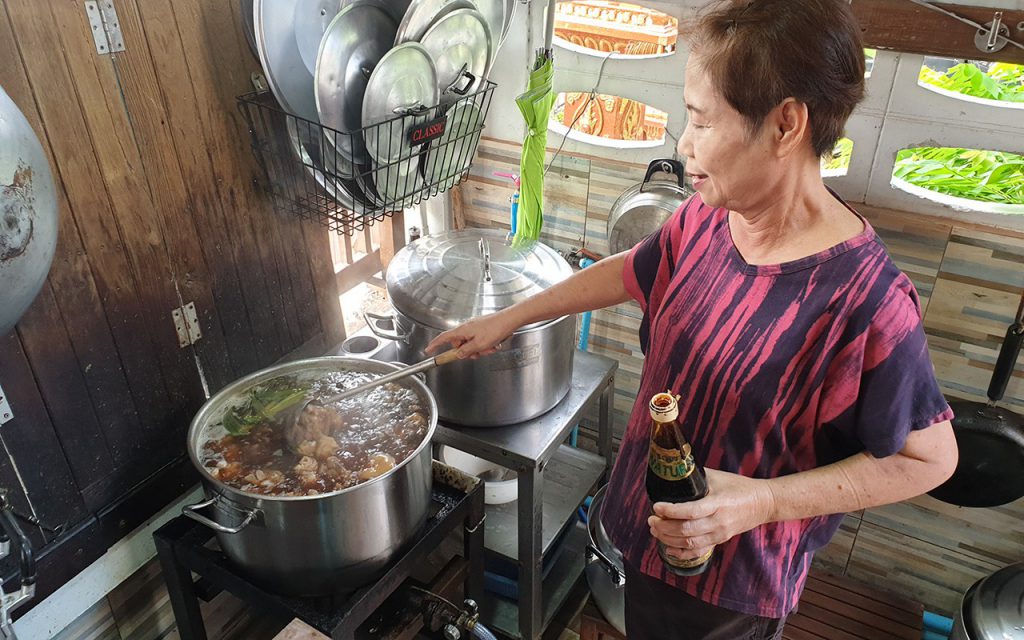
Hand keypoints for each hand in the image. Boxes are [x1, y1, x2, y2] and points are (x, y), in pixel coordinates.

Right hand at [424, 312, 517, 358]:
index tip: (428, 350)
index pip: (443, 338)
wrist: (510, 320)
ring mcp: (475, 328)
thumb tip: (458, 354)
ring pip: (471, 344)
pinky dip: (486, 345)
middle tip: (478, 354)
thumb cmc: (496, 329)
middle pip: (459, 344)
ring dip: (480, 349)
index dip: (435, 345)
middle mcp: (467, 328)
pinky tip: (495, 344)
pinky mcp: (483, 328)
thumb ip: (466, 351)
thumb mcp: (479, 345)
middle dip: (468, 352)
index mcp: (462, 330)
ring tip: (490, 347)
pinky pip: (480, 341)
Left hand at [647, 469, 775, 563]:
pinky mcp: (720, 540)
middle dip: (664, 527)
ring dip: (669, 539)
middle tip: (651, 520)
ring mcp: (720, 534)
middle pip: (686, 530)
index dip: (671, 511)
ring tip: (655, 531)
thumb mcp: (718, 478)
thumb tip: (674, 472)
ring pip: (690, 543)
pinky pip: (698, 551)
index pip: (691, 511)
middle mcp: (719, 521)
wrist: (763, 503)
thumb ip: (696, 477)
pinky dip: (682, 553)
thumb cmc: (740, 487)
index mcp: (718, 503)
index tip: (656, 507)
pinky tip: (669, 549)